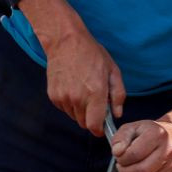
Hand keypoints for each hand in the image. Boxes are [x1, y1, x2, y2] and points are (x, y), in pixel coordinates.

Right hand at [19, 0, 124, 134]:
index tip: (102, 126)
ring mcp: (63, 97)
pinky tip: (73, 87)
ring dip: (80, 110)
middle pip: (83, 123)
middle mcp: (77, 98)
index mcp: (95, 93)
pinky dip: (70, 104)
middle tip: (94, 102)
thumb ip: (118, 95)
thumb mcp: (112, 71)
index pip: (94, 126)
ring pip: (74, 116)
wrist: (65, 42)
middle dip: (91, 118)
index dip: (99, 129)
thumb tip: (117, 114)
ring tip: (83, 91)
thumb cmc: (92, 54)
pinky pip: (64, 108)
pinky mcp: (53, 96)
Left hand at [111, 108, 171, 171]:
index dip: (122, 160)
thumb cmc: (149, 133)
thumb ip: (120, 139)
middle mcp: (170, 148)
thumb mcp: (131, 128)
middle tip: (124, 168)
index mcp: (157, 134)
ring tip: (138, 169)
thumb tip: (117, 152)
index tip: (120, 158)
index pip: (133, 154)